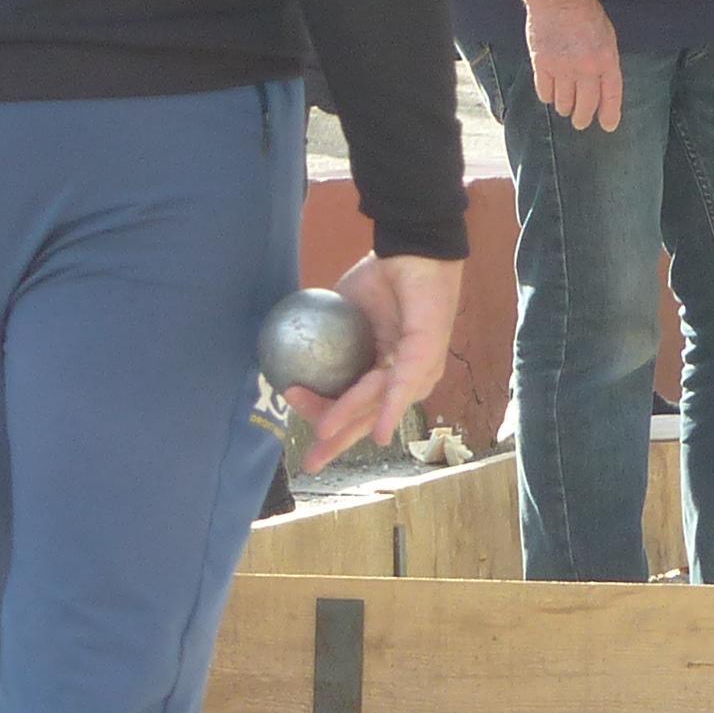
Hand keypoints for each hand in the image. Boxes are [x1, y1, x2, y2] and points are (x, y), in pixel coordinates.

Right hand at [287, 250, 458, 467]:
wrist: (409, 248)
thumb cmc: (382, 277)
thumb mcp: (344, 312)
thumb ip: (326, 336)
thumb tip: (287, 350)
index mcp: (385, 371)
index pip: (354, 405)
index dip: (329, 423)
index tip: (301, 432)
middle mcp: (405, 378)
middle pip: (366, 416)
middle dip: (336, 439)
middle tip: (310, 463)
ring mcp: (418, 369)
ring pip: (375, 402)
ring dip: (348, 419)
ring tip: (321, 432)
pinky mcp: (426, 355)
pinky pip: (402, 385)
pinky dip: (390, 410)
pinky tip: (378, 432)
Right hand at [525, 0, 622, 132]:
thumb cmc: (587, 15)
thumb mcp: (607, 39)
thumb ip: (605, 63)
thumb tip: (600, 87)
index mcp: (607, 60)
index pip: (610, 96)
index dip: (610, 115)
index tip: (607, 126)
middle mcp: (585, 67)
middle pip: (585, 104)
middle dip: (583, 118)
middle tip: (580, 122)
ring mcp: (562, 67)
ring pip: (563, 101)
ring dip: (565, 108)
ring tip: (565, 108)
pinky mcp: (541, 63)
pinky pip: (544, 90)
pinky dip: (547, 96)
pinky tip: (550, 95)